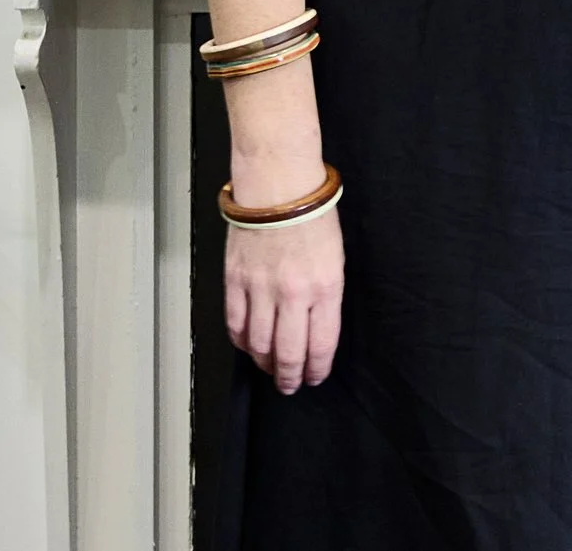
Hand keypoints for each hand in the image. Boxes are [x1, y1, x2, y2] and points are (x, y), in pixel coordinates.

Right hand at [225, 207, 343, 394]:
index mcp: (324, 288)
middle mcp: (292, 294)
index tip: (314, 378)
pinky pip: (235, 324)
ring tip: (270, 369)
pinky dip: (241, 341)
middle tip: (290, 386)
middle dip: (290, 377)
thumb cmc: (312, 214)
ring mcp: (260, 289)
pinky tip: (248, 346)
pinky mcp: (235, 281)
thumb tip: (314, 328)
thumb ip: (325, 297)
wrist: (278, 186)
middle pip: (288, 353)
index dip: (316, 369)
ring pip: (258, 344)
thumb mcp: (335, 259)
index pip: (321, 345)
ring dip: (264, 363)